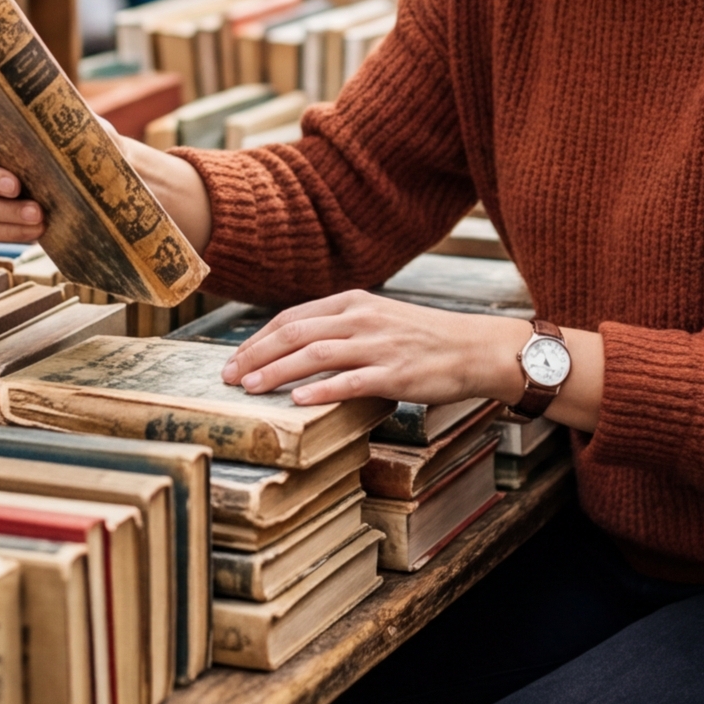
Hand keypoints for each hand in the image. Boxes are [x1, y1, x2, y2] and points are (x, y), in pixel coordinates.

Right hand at [0, 109, 213, 248]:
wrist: (106, 179)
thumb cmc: (87, 140)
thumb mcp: (80, 123)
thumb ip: (65, 117)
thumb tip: (61, 113)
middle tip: (15, 184)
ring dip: (4, 210)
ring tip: (38, 212)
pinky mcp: (2, 220)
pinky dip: (14, 230)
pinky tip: (40, 228)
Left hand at [223, 289, 528, 407]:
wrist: (475, 348)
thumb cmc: (424, 339)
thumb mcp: (378, 319)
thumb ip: (340, 327)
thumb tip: (296, 346)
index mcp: (353, 303)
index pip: (292, 317)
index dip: (258, 338)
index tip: (234, 359)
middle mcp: (361, 319)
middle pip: (295, 332)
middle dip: (255, 354)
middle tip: (228, 376)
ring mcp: (378, 345)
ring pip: (315, 354)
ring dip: (277, 371)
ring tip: (249, 387)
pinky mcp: (396, 373)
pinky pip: (351, 381)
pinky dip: (321, 389)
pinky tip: (297, 400)